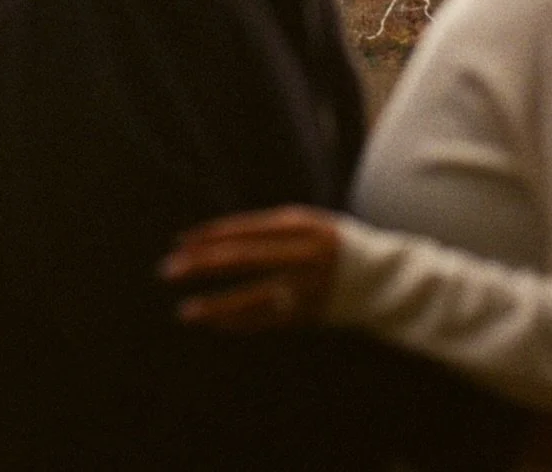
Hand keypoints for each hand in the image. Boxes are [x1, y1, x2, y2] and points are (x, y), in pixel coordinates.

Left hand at [159, 205, 340, 330]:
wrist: (383, 278)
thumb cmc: (335, 245)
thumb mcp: (308, 225)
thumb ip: (271, 232)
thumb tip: (220, 238)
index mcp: (301, 225)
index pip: (246, 230)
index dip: (212, 236)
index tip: (181, 241)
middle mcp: (302, 254)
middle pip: (243, 258)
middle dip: (203, 264)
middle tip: (168, 269)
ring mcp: (305, 286)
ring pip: (252, 297)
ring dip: (216, 305)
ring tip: (185, 311)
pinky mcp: (308, 314)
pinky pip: (266, 321)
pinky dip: (238, 323)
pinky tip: (215, 325)